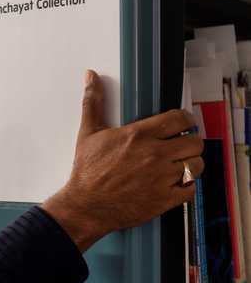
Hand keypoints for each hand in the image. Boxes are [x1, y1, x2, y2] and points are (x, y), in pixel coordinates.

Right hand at [42, 70, 203, 251]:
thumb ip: (93, 102)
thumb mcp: (89, 132)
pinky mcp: (163, 199)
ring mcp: (161, 178)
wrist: (85, 205)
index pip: (180, 119)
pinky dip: (188, 185)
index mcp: (139, 135)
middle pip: (195, 142)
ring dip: (192, 163)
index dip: (186, 119)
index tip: (184, 123)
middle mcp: (155, 155)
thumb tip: (90, 78)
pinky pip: (191, 189)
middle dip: (191, 141)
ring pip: (197, 165)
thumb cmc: (87, 171)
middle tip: (183, 144)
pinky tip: (178, 182)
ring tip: (182, 163)